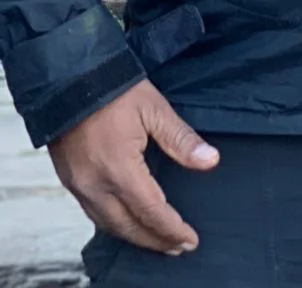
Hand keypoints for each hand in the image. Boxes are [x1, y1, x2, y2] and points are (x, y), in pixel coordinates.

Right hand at [49, 79, 218, 254]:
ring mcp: (78, 185)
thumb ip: (181, 139)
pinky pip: (93, 214)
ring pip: (109, 225)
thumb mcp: (154, 108)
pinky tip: (129, 222)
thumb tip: (210, 160)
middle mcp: (94, 184)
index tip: (191, 240)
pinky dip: (115, 224)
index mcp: (119, 168)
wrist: (68, 78)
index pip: (151, 211)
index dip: (172, 229)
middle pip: (128, 227)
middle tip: (179, 247)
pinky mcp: (70, 180)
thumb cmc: (113, 88)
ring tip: (159, 241)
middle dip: (156, 241)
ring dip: (135, 236)